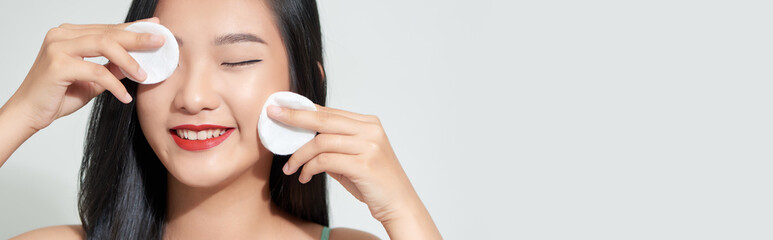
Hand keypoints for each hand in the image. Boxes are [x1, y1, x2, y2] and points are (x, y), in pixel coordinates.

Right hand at [5, 17, 163, 130]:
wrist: (29, 113)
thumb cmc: (58, 96)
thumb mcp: (92, 80)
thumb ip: (111, 69)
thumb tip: (137, 63)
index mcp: (69, 35)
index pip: (107, 28)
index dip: (133, 28)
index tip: (156, 26)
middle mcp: (61, 35)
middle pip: (108, 33)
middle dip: (138, 37)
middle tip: (160, 41)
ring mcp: (57, 48)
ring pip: (104, 45)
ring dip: (129, 60)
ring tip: (144, 75)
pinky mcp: (57, 65)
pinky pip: (96, 71)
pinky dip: (114, 84)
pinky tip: (124, 97)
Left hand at [268, 104, 416, 223]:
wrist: (399, 204)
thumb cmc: (374, 183)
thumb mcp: (352, 159)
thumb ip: (332, 146)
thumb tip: (302, 138)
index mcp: (369, 124)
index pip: (330, 112)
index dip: (303, 109)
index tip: (281, 108)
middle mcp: (370, 130)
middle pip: (324, 119)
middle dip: (294, 117)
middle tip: (272, 116)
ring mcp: (369, 146)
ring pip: (321, 142)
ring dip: (300, 155)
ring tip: (290, 168)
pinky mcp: (365, 164)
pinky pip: (326, 160)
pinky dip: (310, 168)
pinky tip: (305, 176)